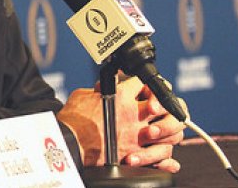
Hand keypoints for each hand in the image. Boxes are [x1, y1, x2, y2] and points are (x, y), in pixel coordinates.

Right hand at [56, 77, 186, 172]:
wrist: (69, 143)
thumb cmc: (72, 120)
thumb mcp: (83, 95)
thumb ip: (98, 91)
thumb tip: (101, 90)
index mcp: (121, 95)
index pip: (141, 82)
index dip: (143, 83)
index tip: (140, 87)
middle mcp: (134, 113)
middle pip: (164, 103)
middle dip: (165, 104)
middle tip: (159, 108)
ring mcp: (137, 134)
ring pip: (168, 129)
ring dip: (168, 129)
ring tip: (161, 129)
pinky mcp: (135, 152)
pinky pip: (161, 153)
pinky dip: (165, 155)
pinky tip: (165, 153)